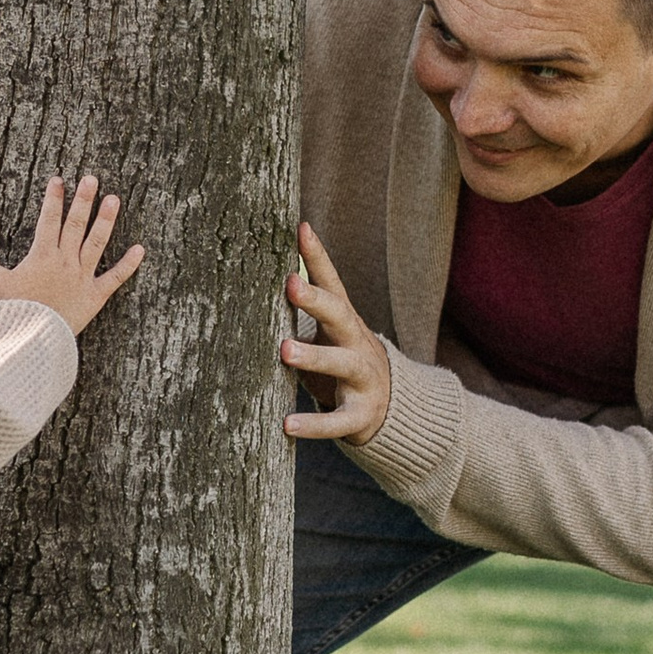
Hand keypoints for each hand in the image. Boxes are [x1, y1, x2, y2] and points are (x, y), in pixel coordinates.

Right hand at [0, 174, 144, 337]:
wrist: (33, 337)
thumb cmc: (14, 312)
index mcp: (42, 256)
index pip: (49, 220)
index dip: (54, 198)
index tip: (59, 180)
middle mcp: (65, 261)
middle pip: (75, 224)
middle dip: (83, 200)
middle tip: (92, 179)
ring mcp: (82, 277)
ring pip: (96, 243)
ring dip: (106, 220)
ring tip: (114, 199)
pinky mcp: (95, 295)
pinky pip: (114, 278)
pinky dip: (128, 265)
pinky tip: (140, 249)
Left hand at [280, 223, 390, 445]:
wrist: (390, 408)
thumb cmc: (343, 360)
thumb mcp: (329, 332)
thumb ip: (305, 305)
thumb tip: (261, 267)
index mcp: (345, 321)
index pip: (333, 283)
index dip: (318, 256)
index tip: (301, 228)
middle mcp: (357, 344)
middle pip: (341, 316)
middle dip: (316, 300)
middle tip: (290, 285)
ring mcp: (363, 379)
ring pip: (342, 364)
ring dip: (315, 356)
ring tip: (284, 351)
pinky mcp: (360, 415)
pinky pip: (337, 422)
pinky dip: (314, 424)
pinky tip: (287, 425)